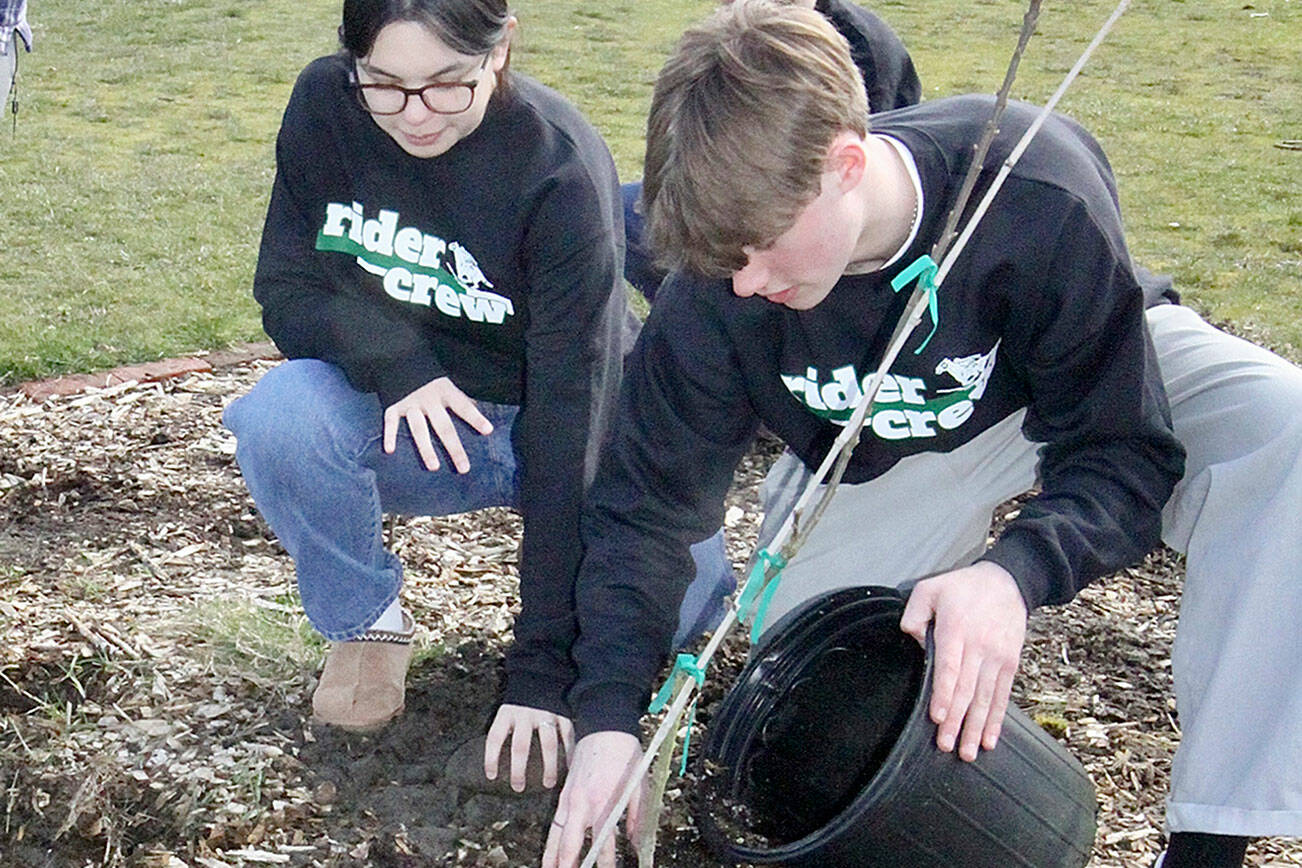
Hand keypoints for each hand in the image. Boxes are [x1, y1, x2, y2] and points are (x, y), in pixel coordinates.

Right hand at [383, 376, 492, 473]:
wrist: (400, 358)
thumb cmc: (431, 380)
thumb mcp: (448, 385)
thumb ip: (462, 400)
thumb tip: (480, 414)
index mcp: (446, 392)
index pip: (463, 407)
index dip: (475, 418)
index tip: (489, 431)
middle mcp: (429, 399)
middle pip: (443, 426)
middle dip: (454, 448)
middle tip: (464, 469)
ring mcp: (410, 403)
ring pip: (419, 429)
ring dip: (426, 449)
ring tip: (434, 468)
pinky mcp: (393, 405)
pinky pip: (390, 422)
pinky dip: (389, 435)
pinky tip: (389, 451)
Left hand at [484, 703, 573, 791]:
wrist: (540, 673)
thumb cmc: (520, 700)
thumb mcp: (506, 710)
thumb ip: (504, 730)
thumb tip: (496, 760)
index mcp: (507, 713)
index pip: (495, 737)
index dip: (491, 758)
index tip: (492, 776)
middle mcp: (525, 714)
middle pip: (520, 746)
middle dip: (519, 770)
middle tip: (518, 787)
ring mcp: (546, 714)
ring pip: (548, 744)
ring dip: (549, 767)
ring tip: (548, 784)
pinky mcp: (563, 713)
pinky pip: (567, 736)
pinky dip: (569, 753)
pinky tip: (569, 768)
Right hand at [542, 731, 643, 867]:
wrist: (605, 726)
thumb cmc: (624, 753)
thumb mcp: (640, 784)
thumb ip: (637, 816)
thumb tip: (636, 842)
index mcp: (604, 801)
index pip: (603, 842)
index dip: (606, 862)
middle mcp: (582, 804)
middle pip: (570, 843)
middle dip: (569, 864)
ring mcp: (570, 799)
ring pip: (556, 835)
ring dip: (552, 857)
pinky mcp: (564, 794)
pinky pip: (554, 823)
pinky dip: (550, 841)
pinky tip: (549, 854)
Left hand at [899, 561, 1026, 761]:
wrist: (1007, 582)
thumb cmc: (963, 588)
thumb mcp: (930, 588)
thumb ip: (915, 613)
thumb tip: (914, 639)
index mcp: (956, 629)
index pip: (950, 668)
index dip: (944, 695)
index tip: (937, 717)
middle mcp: (979, 646)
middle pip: (967, 689)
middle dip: (956, 721)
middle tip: (945, 745)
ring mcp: (997, 657)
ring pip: (986, 698)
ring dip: (976, 727)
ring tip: (967, 752)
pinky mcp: (1010, 663)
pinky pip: (1002, 696)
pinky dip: (996, 720)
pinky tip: (989, 739)